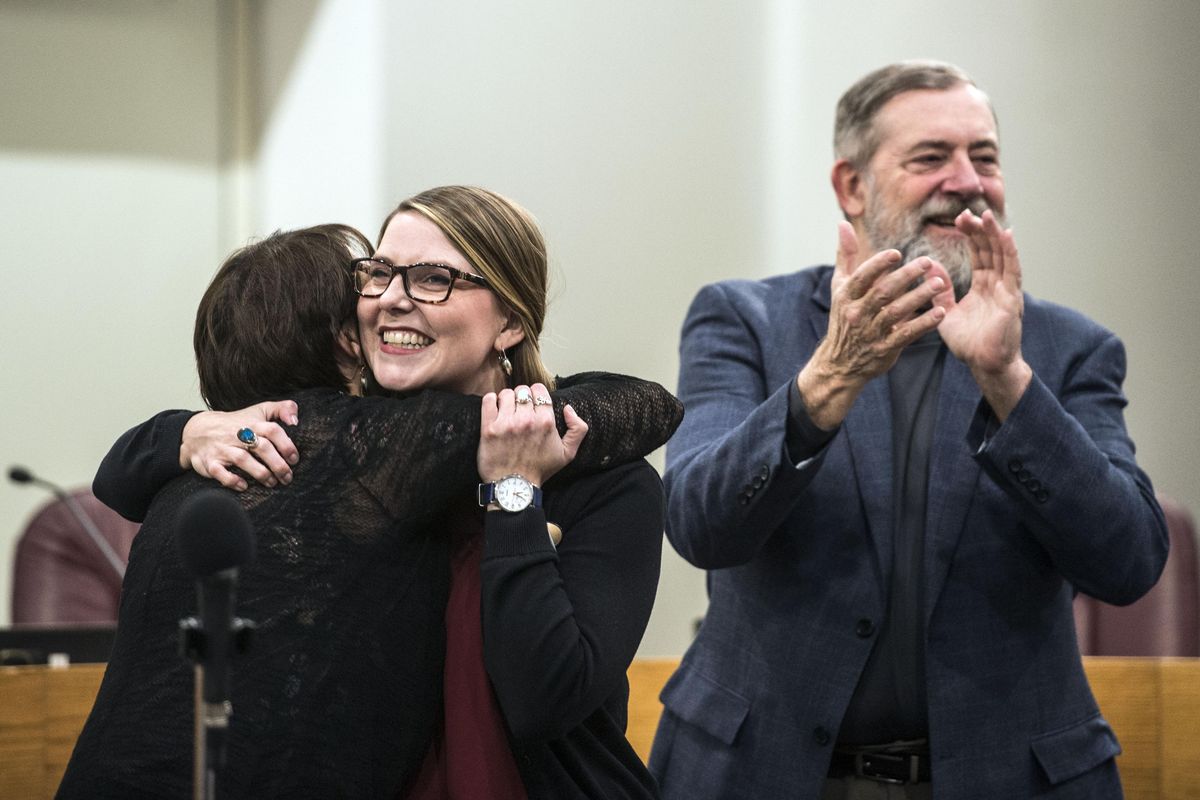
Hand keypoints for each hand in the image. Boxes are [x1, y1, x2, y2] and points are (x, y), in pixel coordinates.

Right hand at [179, 400, 299, 490]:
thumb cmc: (237, 423)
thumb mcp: (259, 411)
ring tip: (272, 483)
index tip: (294, 459)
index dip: (286, 445)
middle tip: (287, 477)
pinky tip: (244, 486)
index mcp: (252, 423)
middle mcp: (237, 435)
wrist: (198, 429)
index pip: (272, 430)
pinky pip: (219, 472)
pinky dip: (232, 480)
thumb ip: (282, 409)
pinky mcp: (209, 462)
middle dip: (278, 464)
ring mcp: (222, 448)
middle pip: (261, 447)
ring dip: (260, 473)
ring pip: (242, 459)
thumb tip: (295, 420)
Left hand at [477, 383, 587, 486]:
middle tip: (519, 409)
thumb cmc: (539, 470)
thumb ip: (578, 429)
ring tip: (507, 410)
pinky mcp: (489, 428)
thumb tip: (569, 408)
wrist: (514, 486)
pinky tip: (494, 408)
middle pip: (522, 390)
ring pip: (506, 393)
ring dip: (507, 399)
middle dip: (522, 397)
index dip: (536, 394)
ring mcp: (506, 423)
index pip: (539, 390)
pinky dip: (491, 400)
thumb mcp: (568, 454)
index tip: (533, 403)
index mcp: (546, 422)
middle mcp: (527, 420)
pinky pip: (488, 400)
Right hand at [797, 221, 949, 428]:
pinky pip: (906, 334)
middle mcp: (857, 313)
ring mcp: (870, 332)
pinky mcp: (884, 349)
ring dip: (919, 297)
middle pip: (883, 292)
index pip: (862, 277)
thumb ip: (845, 255)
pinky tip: (940, 312)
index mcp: (846, 296)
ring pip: (897, 312)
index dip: (879, 264)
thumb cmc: (844, 318)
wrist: (839, 363)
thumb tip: (843, 223)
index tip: (897, 254)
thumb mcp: (840, 287)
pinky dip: (923, 324)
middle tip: (928, 263)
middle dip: (906, 277)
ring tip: (940, 284)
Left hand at [937, 209, 1030, 418]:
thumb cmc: (968, 343)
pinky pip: (1013, 271)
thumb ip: (939, 291)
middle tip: (967, 212)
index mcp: (983, 287)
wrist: (983, 364)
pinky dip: (1010, 252)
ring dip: (995, 236)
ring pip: (1002, 256)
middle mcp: (997, 285)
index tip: (959, 219)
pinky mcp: (1012, 299)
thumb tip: (928, 268)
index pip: (978, 255)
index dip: (971, 237)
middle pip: (990, 251)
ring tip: (987, 216)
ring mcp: (1006, 290)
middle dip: (980, 231)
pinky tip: (1006, 236)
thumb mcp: (946, 313)